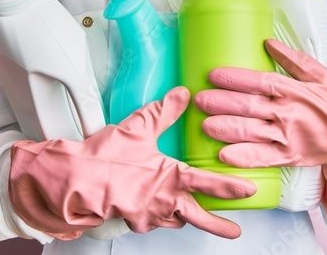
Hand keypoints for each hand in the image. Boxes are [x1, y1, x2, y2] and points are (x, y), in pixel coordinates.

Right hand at [8, 85, 257, 240]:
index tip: (249, 188)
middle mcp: (165, 200)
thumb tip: (183, 94)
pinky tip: (154, 207)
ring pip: (174, 219)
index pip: (209, 183)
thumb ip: (164, 111)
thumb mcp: (138, 128)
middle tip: (234, 231)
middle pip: (199, 216)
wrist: (77, 182)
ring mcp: (149, 215)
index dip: (232, 186)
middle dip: (219, 225)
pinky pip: (151, 221)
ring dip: (183, 216)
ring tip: (189, 212)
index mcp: (171, 177)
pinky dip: (156, 215)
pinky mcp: (133, 221)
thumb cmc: (106, 159)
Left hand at [195, 38, 326, 168]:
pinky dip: (244, 157)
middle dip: (220, 103)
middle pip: (248, 106)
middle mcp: (288, 112)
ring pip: (251, 132)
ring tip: (204, 124)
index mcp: (294, 90)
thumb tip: (268, 42)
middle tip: (200, 99)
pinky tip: (225, 155)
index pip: (259, 82)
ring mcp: (288, 136)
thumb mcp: (320, 76)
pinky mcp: (290, 156)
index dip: (235, 78)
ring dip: (225, 128)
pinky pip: (264, 157)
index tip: (213, 75)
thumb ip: (293, 60)